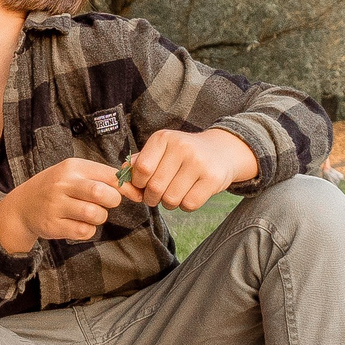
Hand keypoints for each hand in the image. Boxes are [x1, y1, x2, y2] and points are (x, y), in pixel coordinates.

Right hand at [0, 157, 124, 254]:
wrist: (22, 206)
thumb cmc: (56, 188)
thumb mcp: (73, 174)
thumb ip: (100, 177)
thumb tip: (134, 187)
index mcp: (72, 168)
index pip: (109, 175)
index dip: (126, 187)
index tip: (134, 194)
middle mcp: (63, 184)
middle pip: (101, 193)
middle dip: (113, 201)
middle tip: (107, 203)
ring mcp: (56, 206)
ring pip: (94, 214)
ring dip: (100, 217)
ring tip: (91, 214)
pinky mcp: (53, 225)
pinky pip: (84, 231)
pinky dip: (88, 230)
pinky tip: (79, 224)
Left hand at [120, 128, 258, 210]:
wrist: (222, 151)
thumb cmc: (183, 154)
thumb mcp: (161, 150)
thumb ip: (140, 161)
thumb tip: (121, 175)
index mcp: (163, 138)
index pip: (141, 169)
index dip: (138, 183)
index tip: (143, 185)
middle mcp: (181, 147)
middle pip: (155, 187)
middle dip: (152, 198)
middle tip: (157, 195)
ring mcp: (199, 162)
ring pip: (171, 199)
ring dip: (169, 203)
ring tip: (174, 194)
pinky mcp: (213, 178)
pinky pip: (189, 204)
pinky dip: (186, 206)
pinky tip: (189, 195)